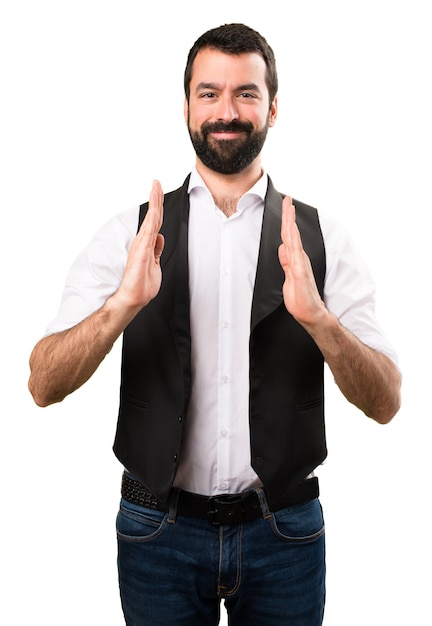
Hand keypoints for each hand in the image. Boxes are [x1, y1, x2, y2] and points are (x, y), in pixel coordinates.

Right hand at [115, 179, 164, 310]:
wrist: (132, 298)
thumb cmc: (141, 285)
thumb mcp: (155, 264)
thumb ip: (156, 250)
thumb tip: (159, 238)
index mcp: (147, 244)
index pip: (155, 221)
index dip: (157, 206)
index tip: (157, 191)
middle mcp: (143, 241)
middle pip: (153, 215)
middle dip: (156, 197)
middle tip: (156, 182)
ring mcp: (141, 243)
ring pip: (151, 218)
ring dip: (154, 201)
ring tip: (156, 185)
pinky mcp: (141, 248)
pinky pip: (149, 227)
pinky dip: (153, 214)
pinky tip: (155, 205)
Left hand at [278, 196, 326, 328]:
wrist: (310, 314)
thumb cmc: (301, 299)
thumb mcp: (288, 277)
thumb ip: (286, 262)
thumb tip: (282, 247)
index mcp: (294, 259)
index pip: (288, 237)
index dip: (286, 221)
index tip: (285, 206)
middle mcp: (298, 259)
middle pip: (291, 233)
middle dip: (288, 216)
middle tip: (287, 199)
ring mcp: (300, 265)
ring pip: (294, 240)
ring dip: (290, 223)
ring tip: (289, 208)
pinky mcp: (301, 273)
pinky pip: (296, 253)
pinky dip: (294, 240)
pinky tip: (291, 230)